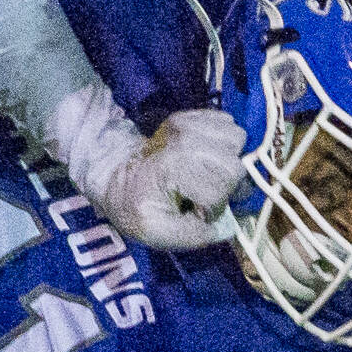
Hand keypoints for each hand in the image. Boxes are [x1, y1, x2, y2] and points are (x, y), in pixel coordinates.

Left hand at [95, 109, 245, 249]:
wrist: (114, 171)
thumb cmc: (134, 204)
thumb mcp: (154, 231)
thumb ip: (192, 236)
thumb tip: (226, 229)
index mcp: (174, 166)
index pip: (220, 190)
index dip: (212, 209)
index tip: (194, 212)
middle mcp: (186, 138)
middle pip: (234, 165)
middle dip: (226, 186)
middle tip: (205, 193)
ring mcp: (191, 122)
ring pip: (237, 140)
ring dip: (229, 160)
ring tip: (207, 172)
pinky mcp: (195, 115)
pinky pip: (230, 124)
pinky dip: (225, 142)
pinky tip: (206, 155)